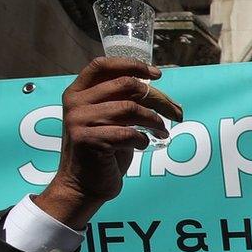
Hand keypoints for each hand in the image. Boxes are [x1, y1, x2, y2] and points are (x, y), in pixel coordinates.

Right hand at [30, 57, 167, 229]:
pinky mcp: (88, 140)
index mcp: (78, 92)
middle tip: (176, 112)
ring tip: (162, 132)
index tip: (157, 74)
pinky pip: (128, 133)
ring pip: (131, 109)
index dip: (132, 65)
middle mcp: (75, 103)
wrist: (82, 186)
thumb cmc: (102, 152)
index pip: (103, 65)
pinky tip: (143, 145)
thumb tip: (160, 92)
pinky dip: (142, 140)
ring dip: (154, 121)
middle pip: (127, 86)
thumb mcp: (110, 120)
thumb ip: (122, 102)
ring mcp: (79, 121)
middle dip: (158, 98)